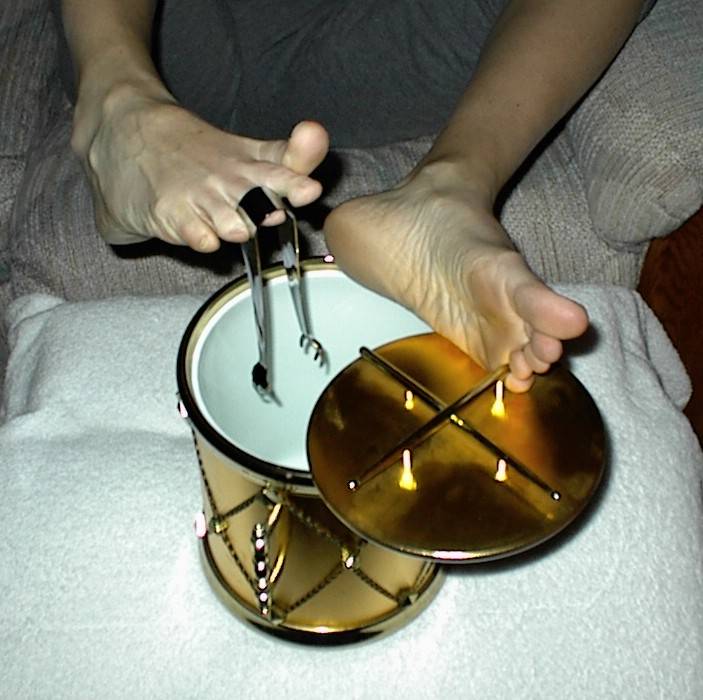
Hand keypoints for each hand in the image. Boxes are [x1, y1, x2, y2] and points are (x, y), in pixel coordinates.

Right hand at [73, 91, 328, 249]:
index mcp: (250, 166)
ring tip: (236, 226)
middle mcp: (230, 182)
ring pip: (234, 224)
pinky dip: (205, 240)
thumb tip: (319, 134)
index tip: (309, 190)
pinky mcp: (170, 215)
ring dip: (239, 228)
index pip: (283, 173)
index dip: (295, 184)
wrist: (124, 130)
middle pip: (260, 200)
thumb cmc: (195, 153)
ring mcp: (200, 198)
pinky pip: (198, 237)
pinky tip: (204, 236)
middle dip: (270, 209)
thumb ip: (287, 155)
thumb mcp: (245, 151)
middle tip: (273, 211)